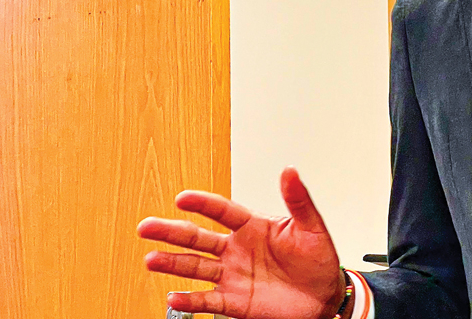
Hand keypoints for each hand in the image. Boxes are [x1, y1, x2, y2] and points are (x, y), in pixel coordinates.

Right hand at [137, 167, 345, 318]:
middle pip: (198, 237)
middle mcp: (237, 249)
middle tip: (147, 226)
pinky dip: (190, 299)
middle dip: (171, 231)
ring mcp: (233, 274)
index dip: (203, 204)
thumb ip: (298, 201)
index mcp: (253, 226)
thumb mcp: (312, 227)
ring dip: (173, 263)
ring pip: (196, 267)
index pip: (222, 211)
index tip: (183, 197)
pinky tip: (174, 296)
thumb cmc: (318, 259)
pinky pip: (208, 299)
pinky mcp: (235, 300)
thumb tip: (290, 172)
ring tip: (151, 259)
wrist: (325, 296)